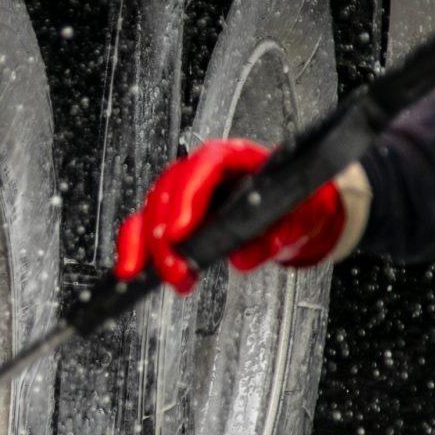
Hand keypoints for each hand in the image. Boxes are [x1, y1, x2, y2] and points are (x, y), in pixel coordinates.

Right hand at [113, 138, 346, 295]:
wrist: (294, 214)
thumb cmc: (295, 206)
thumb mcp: (300, 218)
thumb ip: (278, 235)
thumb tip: (242, 258)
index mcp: (234, 157)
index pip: (203, 168)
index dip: (186, 198)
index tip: (180, 233)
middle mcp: (202, 170)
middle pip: (168, 191)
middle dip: (164, 234)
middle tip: (175, 269)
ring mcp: (184, 192)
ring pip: (150, 210)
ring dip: (148, 247)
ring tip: (167, 277)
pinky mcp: (172, 215)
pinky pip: (144, 228)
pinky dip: (135, 249)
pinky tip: (134, 272)